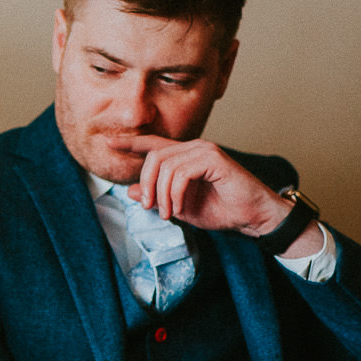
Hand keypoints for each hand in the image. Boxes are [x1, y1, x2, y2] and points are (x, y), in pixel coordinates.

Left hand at [122, 137, 320, 254]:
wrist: (252, 217)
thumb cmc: (222, 211)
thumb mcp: (180, 207)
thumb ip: (157, 197)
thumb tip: (131, 190)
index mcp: (184, 157)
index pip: (153, 144)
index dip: (130, 143)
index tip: (108, 142)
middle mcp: (194, 148)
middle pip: (154, 157)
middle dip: (146, 184)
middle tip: (150, 207)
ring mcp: (205, 151)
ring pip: (165, 166)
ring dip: (162, 194)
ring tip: (168, 213)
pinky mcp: (215, 159)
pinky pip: (181, 173)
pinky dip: (175, 194)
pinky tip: (179, 208)